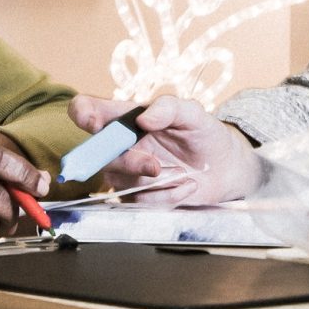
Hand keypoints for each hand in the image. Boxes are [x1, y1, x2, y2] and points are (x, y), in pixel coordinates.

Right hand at [68, 94, 262, 205]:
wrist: (225, 168)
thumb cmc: (203, 134)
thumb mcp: (193, 114)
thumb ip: (169, 108)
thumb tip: (144, 118)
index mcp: (126, 118)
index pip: (87, 110)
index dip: (82, 113)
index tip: (94, 121)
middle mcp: (120, 145)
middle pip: (98, 154)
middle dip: (126, 162)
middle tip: (154, 166)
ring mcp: (126, 173)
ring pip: (118, 181)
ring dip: (150, 182)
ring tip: (182, 175)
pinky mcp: (138, 197)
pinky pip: (140, 201)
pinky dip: (167, 195)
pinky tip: (187, 186)